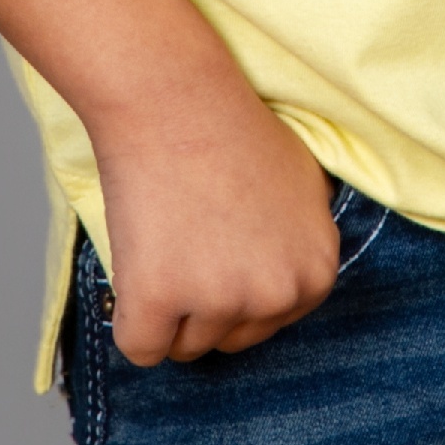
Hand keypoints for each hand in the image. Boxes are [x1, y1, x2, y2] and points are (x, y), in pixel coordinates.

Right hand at [91, 76, 340, 365]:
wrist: (174, 97)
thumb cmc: (230, 129)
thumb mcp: (302, 185)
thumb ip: (301, 243)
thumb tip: (285, 276)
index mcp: (316, 273)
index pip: (269, 323)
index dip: (235, 286)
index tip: (218, 244)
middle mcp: (277, 295)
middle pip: (227, 340)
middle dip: (201, 303)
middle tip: (188, 236)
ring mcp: (219, 301)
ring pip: (183, 347)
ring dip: (166, 306)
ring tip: (166, 237)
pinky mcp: (160, 301)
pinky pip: (139, 347)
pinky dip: (129, 316)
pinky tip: (136, 265)